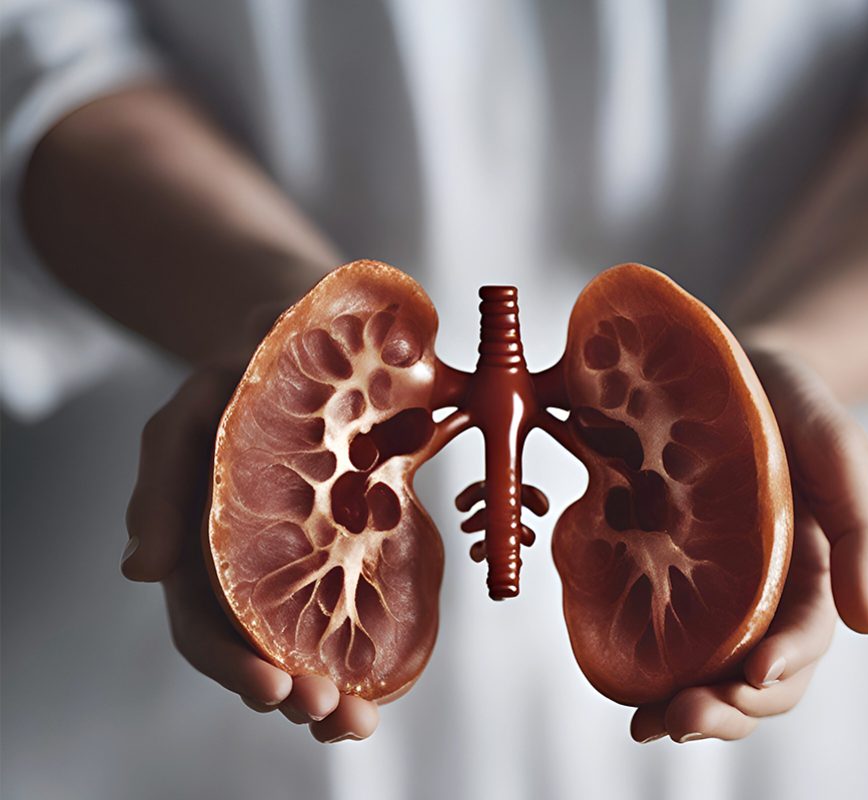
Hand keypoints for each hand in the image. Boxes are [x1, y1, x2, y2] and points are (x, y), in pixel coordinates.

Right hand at [121, 364, 377, 742]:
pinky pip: (357, 596)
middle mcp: (251, 561)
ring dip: (332, 684)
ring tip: (360, 717)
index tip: (275, 688)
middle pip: (260, 647)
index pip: (202, 624)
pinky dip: (369, 642)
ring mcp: (305, 552)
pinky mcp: (353, 535)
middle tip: (333, 714)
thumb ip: (159, 484)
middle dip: (292, 690)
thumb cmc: (232, 377)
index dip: (231, 665)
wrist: (298, 331)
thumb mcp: (185, 417)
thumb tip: (139, 572)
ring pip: (308, 637)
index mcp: (202, 543)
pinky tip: (391, 670)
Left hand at [630, 344, 867, 743]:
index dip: (784, 663)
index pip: (805, 637)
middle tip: (682, 716)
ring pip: (710, 667)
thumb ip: (863, 530)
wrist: (734, 366)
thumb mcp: (839, 450)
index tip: (751, 675)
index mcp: (812, 570)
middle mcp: (763, 591)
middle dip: (727, 707)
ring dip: (685, 704)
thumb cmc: (795, 406)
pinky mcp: (666, 566)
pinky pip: (662, 627)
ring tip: (647, 722)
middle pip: (756, 675)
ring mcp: (713, 584)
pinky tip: (622, 683)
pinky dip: (647, 665)